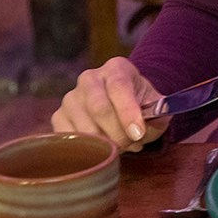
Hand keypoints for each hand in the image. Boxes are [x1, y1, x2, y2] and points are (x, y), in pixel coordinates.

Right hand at [51, 57, 167, 152]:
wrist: (121, 102)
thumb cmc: (140, 103)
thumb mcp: (156, 105)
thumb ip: (159, 115)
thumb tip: (148, 128)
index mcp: (116, 68)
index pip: (119, 87)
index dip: (128, 113)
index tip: (138, 134)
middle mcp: (89, 78)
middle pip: (98, 107)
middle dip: (117, 133)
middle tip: (131, 145)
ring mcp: (70, 97)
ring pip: (84, 126)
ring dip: (104, 144)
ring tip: (122, 147)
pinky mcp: (58, 116)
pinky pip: (69, 138)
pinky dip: (86, 150)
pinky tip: (101, 150)